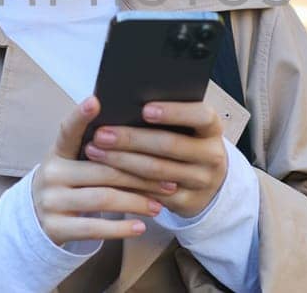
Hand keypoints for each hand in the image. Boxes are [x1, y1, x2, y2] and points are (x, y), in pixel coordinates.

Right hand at [31, 96, 175, 245]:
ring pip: (102, 199)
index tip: (95, 100)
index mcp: (57, 153)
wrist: (36, 221)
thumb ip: (97, 152)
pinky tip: (140, 227)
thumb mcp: (73, 164)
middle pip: (101, 170)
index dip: (80, 116)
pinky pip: (93, 228)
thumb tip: (143, 137)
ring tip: (158, 205)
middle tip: (168, 180)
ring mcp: (51, 201)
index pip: (68, 130)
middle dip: (139, 176)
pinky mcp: (55, 227)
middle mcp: (51, 174)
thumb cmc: (69, 185)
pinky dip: (120, 229)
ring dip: (136, 202)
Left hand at [82, 101, 226, 217]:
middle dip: (131, 139)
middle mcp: (212, 155)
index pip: (200, 116)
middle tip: (101, 134)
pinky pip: (153, 194)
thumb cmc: (186, 141)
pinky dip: (126, 184)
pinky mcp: (188, 202)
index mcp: (212, 128)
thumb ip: (165, 116)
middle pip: (170, 145)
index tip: (145, 109)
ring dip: (122, 162)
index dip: (174, 112)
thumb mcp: (186, 127)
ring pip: (157, 172)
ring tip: (95, 151)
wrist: (207, 180)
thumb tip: (122, 103)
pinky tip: (104, 175)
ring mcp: (202, 181)